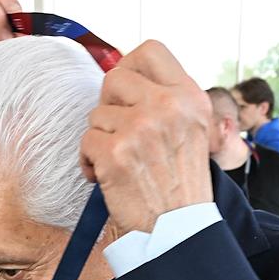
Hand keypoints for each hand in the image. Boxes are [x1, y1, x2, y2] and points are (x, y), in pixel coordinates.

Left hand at [79, 40, 212, 235]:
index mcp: (189, 96)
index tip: (126, 93)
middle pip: (113, 79)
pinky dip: (90, 163)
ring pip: (96, 115)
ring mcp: (140, 129)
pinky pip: (85, 142)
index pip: (149, 50)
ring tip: (122, 163)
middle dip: (109, 107)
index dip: (129, 66)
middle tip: (122, 134)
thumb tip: (125, 76)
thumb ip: (166, 99)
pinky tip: (108, 178)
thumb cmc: (180, 182)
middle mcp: (167, 106)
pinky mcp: (115, 154)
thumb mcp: (193, 128)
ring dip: (101, 140)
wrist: (179, 229)